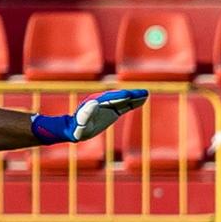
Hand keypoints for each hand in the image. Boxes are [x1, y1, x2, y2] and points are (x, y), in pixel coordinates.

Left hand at [31, 89, 148, 143]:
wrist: (74, 129)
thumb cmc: (77, 128)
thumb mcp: (81, 123)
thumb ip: (86, 114)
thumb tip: (94, 103)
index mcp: (97, 103)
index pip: (111, 98)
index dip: (121, 96)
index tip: (130, 94)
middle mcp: (104, 102)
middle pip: (120, 97)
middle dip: (132, 95)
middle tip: (144, 92)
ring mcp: (108, 106)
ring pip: (124, 100)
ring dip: (134, 98)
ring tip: (146, 94)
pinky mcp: (112, 111)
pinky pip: (124, 105)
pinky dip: (133, 103)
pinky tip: (141, 101)